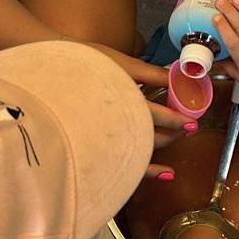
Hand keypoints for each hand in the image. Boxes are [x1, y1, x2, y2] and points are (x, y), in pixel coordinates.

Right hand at [91, 47, 191, 173]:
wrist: (46, 82)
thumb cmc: (81, 68)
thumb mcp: (118, 64)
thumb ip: (148, 73)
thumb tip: (175, 75)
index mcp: (121, 102)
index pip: (156, 115)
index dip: (176, 119)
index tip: (191, 122)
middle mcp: (115, 125)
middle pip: (151, 136)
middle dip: (173, 133)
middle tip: (189, 127)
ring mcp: (107, 141)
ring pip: (142, 151)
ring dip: (164, 148)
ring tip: (177, 139)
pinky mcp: (100, 151)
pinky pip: (127, 167)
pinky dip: (149, 172)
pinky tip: (167, 174)